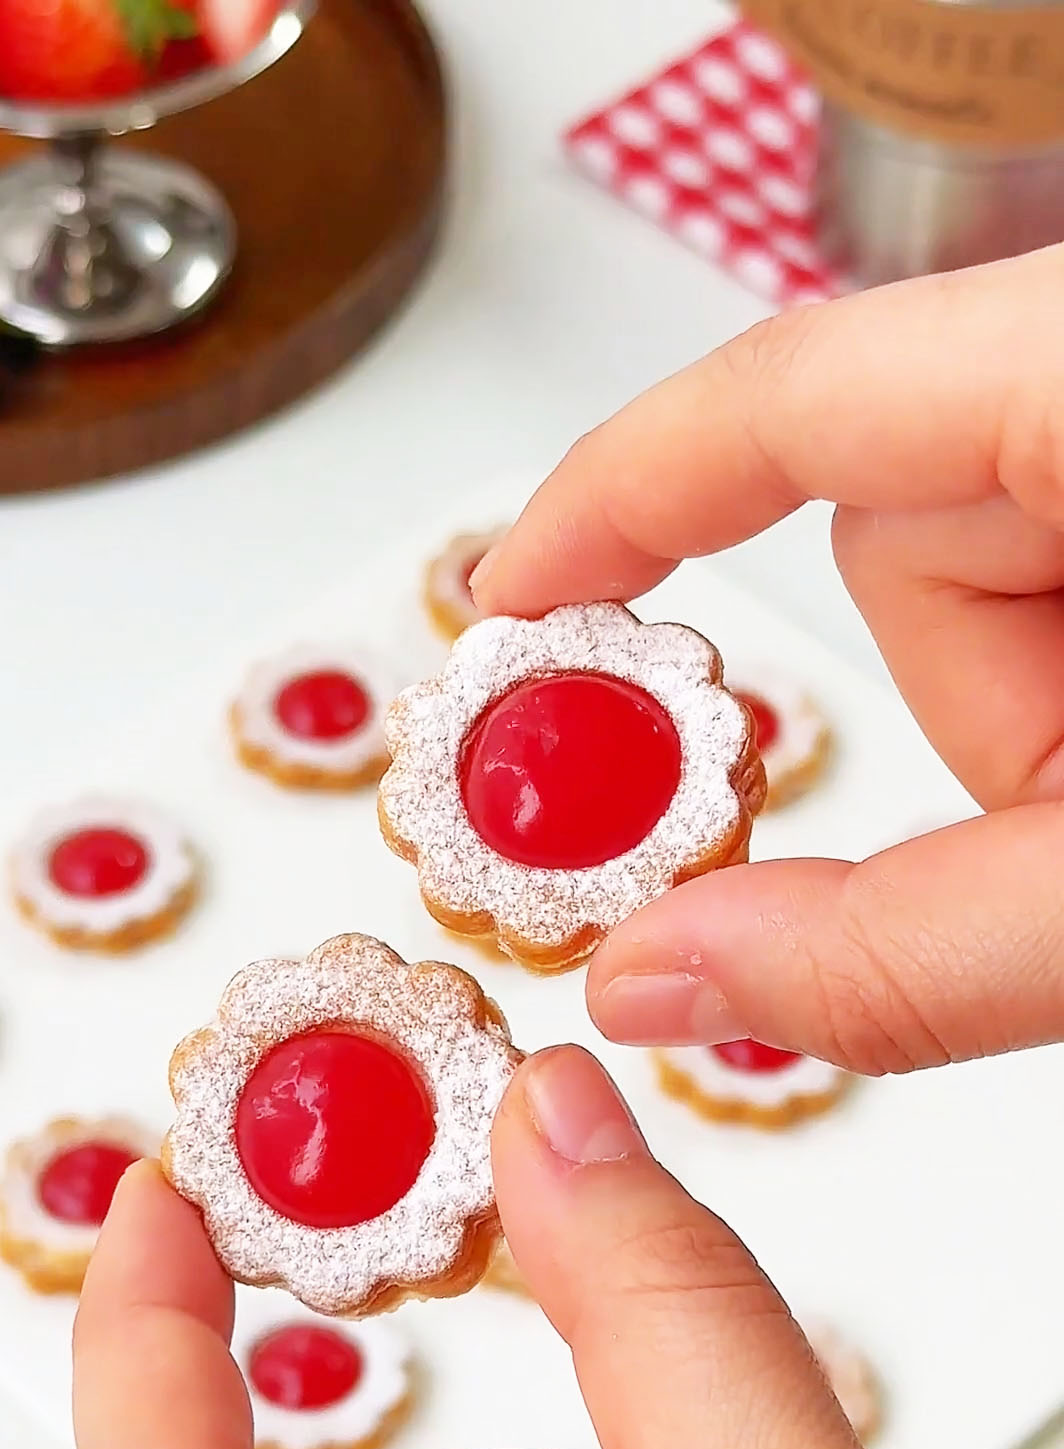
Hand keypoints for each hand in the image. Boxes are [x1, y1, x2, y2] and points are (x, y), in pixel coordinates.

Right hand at [474, 244, 1063, 1073]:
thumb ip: (907, 952)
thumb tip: (648, 978)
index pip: (789, 398)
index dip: (615, 501)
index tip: (510, 602)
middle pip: (893, 518)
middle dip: (945, 699)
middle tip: (1051, 830)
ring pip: (975, 555)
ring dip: (1021, 706)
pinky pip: (1044, 550)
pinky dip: (1059, 674)